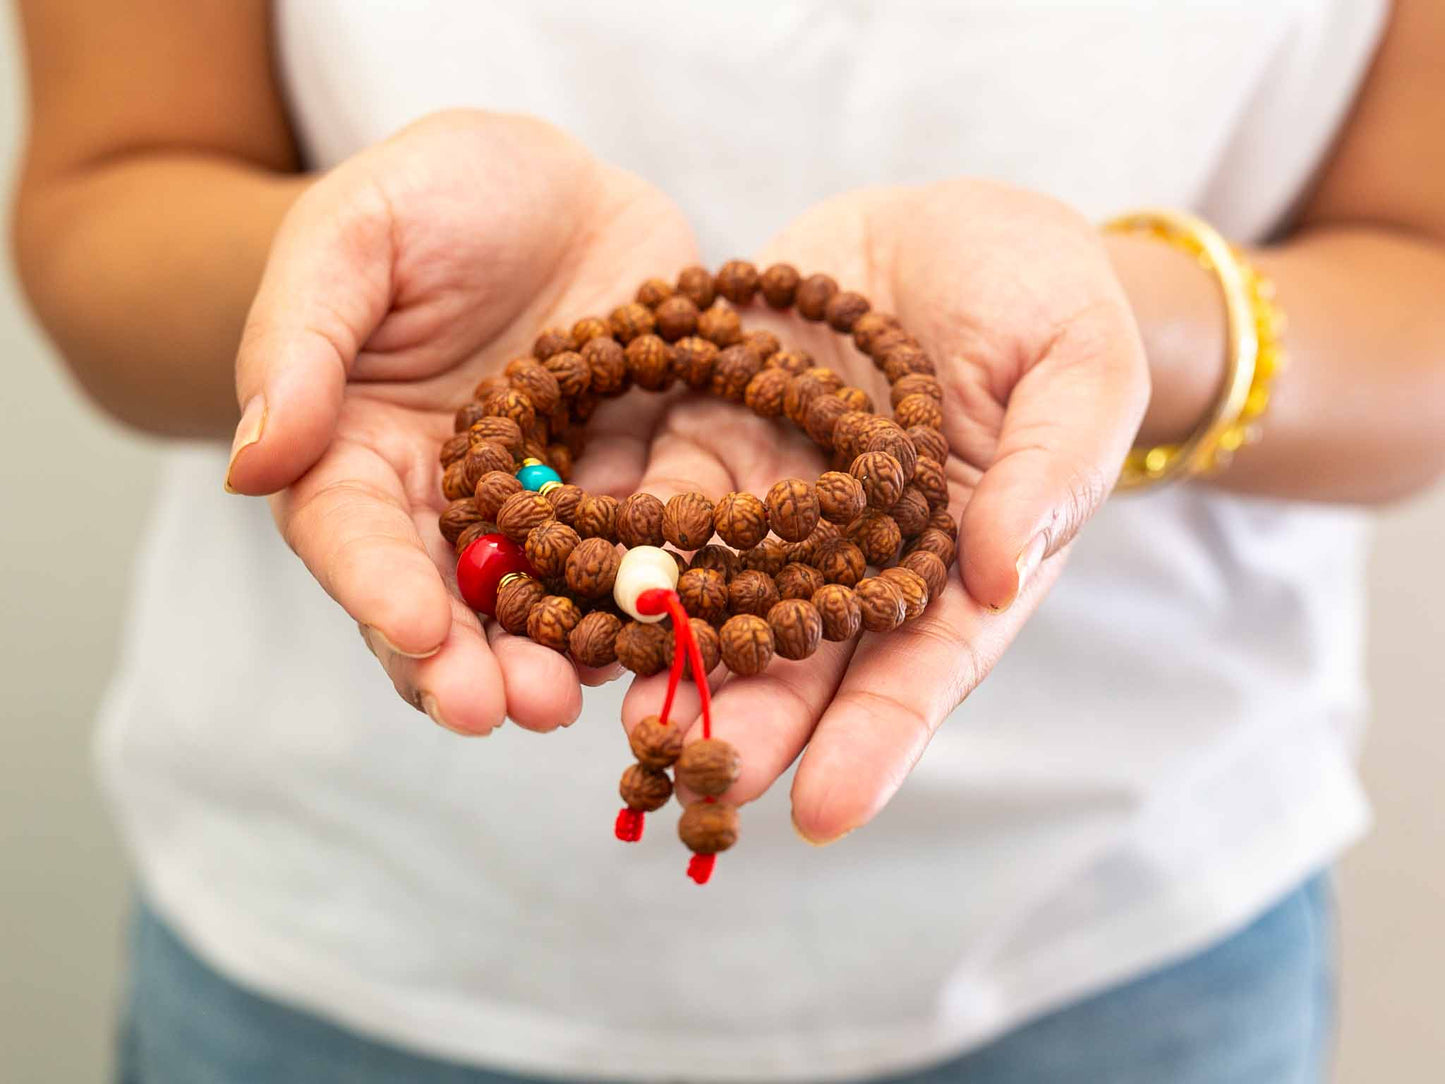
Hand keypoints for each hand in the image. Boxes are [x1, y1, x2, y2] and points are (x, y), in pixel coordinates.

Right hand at [225, 110, 697, 734]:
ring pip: (549, 602)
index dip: (380, 591)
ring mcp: (547, 506)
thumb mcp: (353, 238)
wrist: (552, 182)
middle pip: (450, 604)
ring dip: (564, 656)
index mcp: (358, 453)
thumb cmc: (432, 194)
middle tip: (509, 710)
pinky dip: (655, 596)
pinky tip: (672, 630)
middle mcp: (450, 504)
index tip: (415, 632)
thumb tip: (254, 460)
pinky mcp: (632, 488)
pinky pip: (647, 552)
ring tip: (579, 698)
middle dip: (473, 665)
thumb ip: (300, 344)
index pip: (354, 539)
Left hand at [621, 180, 1148, 842]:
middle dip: (757, 722)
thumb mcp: (1084, 366)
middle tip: (705, 784)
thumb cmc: (1048, 302)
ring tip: (628, 718)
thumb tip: (1002, 572)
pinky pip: (661, 500)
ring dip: (674, 658)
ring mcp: (775, 502)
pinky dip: (621, 548)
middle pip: (804, 656)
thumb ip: (1055, 466)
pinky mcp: (713, 441)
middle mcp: (854, 556)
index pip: (920, 667)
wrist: (956, 231)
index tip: (826, 812)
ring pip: (719, 598)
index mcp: (956, 562)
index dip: (877, 741)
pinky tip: (573, 590)